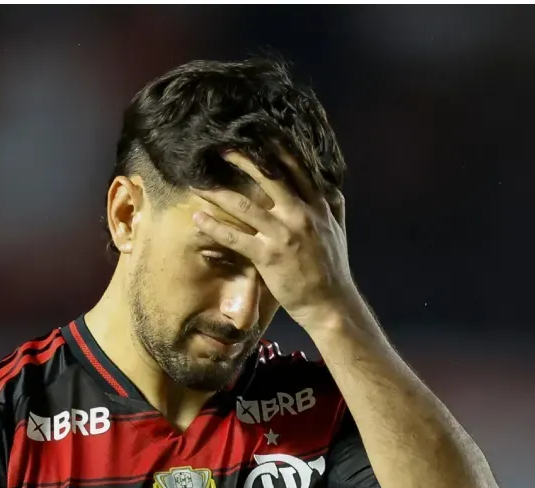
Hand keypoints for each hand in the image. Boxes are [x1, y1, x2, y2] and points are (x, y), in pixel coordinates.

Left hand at [190, 149, 357, 327]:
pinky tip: (198, 218)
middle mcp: (299, 214)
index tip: (257, 136)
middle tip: (221, 149)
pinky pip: (234, 237)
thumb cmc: (332, 268)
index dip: (275, 150)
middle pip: (267, 178)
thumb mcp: (337, 229)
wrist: (330, 303)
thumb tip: (330, 185)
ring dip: (216, 193)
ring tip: (197, 183)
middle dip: (242, 161)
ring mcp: (282, 234)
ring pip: (243, 206)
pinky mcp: (267, 256)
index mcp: (317, 205)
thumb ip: (333, 205)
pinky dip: (213, 227)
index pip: (295, 169)